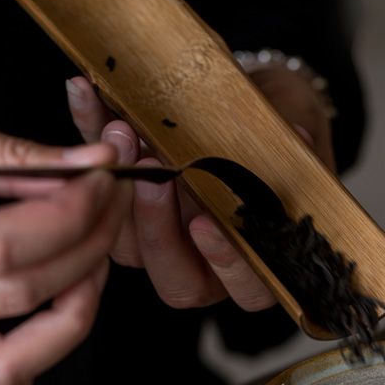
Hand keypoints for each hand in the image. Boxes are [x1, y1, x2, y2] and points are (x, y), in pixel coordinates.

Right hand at [0, 112, 129, 384]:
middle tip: (109, 208)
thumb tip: (91, 161)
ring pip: (6, 372)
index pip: (4, 244)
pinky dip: (20, 381)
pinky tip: (40, 323)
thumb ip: (6, 156)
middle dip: (87, 245)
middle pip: (20, 294)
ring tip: (86, 269)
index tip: (102, 180)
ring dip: (68, 320)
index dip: (72, 212)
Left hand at [66, 65, 335, 311]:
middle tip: (154, 175)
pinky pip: (95, 184)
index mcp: (254, 260)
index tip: (206, 224)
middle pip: (176, 280)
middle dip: (158, 228)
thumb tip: (299, 138)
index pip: (245, 289)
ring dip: (121, 192)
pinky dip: (88, 134)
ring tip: (124, 133)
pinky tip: (85, 95)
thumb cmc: (275, 128)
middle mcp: (202, 262)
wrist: (248, 101)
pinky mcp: (116, 205)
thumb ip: (290, 147)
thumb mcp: (288, 134)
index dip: (227, 264)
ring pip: (126, 247)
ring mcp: (154, 241)